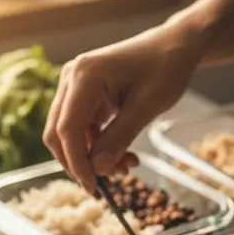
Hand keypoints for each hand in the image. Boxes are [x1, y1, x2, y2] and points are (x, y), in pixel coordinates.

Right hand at [44, 26, 202, 194]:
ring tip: (127, 167)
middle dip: (82, 162)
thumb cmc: (165, 67)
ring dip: (93, 157)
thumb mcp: (147, 106)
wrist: (174, 46)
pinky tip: (124, 155)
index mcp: (84, 75)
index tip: (93, 187)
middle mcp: (71, 79)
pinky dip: (99, 146)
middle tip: (109, 183)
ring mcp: (74, 87)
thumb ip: (120, 138)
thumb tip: (98, 170)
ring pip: (70, 135)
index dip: (76, 162)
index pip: (67, 128)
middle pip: (59, 133)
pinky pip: (82, 129)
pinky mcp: (83, 96)